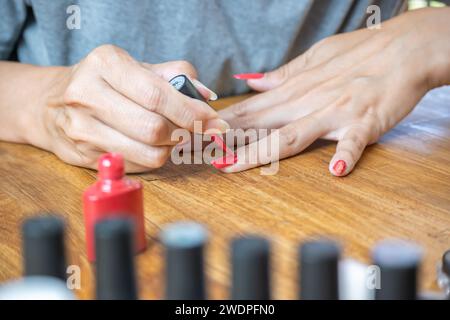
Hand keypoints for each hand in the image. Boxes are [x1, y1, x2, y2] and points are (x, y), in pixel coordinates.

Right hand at [23, 45, 226, 171]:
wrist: (51, 104)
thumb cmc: (105, 83)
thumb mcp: (137, 68)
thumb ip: (176, 76)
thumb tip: (207, 98)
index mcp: (105, 64)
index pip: (157, 95)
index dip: (192, 113)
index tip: (214, 122)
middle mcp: (86, 94)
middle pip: (153, 128)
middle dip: (184, 133)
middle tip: (193, 130)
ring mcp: (80, 128)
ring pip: (148, 153)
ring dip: (170, 149)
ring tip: (171, 137)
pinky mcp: (82, 156)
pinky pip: (136, 166)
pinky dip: (152, 159)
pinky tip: (149, 145)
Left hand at [220, 8, 449, 175]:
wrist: (405, 47)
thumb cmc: (361, 52)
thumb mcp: (316, 57)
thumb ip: (282, 74)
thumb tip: (251, 82)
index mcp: (295, 89)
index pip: (250, 109)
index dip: (221, 125)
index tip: (197, 136)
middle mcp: (307, 102)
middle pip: (259, 125)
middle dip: (225, 142)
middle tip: (197, 155)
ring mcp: (334, 113)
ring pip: (290, 136)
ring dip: (260, 151)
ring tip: (233, 166)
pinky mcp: (365, 122)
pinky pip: (353, 139)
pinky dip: (345, 152)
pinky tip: (336, 169)